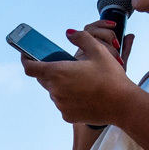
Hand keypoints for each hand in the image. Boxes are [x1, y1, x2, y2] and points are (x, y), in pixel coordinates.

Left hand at [23, 28, 139, 126]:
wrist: (123, 105)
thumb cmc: (111, 77)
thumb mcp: (99, 51)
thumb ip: (82, 38)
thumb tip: (69, 34)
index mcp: (58, 73)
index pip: (30, 67)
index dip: (26, 59)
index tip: (26, 54)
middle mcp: (55, 90)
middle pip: (43, 78)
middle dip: (49, 70)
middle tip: (63, 64)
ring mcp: (60, 105)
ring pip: (54, 91)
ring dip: (60, 84)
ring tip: (79, 80)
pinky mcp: (66, 116)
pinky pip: (62, 103)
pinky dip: (68, 97)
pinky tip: (84, 94)